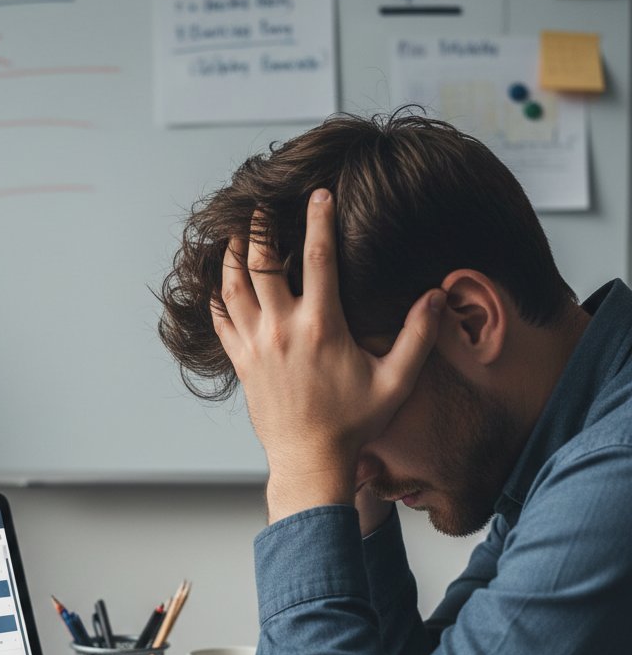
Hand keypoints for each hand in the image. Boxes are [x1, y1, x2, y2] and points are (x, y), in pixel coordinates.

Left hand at [212, 190, 443, 522]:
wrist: (309, 460)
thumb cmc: (353, 422)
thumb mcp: (396, 381)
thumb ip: (418, 336)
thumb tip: (437, 294)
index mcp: (322, 325)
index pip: (317, 255)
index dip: (319, 218)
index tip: (320, 194)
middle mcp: (283, 329)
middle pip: (263, 262)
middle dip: (261, 227)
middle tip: (262, 205)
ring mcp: (256, 346)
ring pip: (233, 288)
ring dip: (233, 256)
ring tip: (236, 233)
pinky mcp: (241, 363)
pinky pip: (220, 321)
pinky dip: (216, 297)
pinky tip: (219, 283)